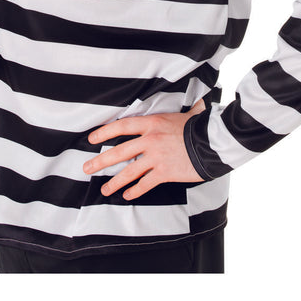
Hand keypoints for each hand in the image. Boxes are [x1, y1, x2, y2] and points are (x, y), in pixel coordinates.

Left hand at [83, 100, 205, 200]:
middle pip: (119, 151)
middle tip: (86, 168)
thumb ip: (172, 116)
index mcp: (152, 123)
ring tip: (105, 189)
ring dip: (114, 181)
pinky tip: (127, 195)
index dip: (104, 132)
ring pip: (129, 171)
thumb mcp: (181, 115)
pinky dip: (135, 190)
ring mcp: (156, 157)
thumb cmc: (199, 127)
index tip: (91, 139)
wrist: (213, 142)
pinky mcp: (165, 172)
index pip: (122, 126)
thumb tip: (181, 105)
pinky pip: (145, 183)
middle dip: (100, 161)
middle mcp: (150, 140)